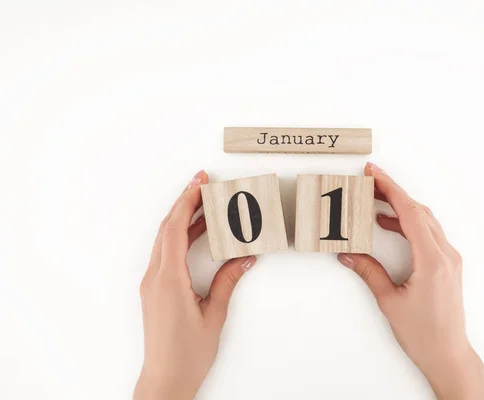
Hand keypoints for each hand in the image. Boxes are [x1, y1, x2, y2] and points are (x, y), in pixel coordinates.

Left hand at [134, 170, 256, 399]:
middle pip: (166, 228)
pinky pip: (166, 253)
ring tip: (205, 203)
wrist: (165, 378)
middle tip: (204, 183)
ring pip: (165, 239)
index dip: (186, 201)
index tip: (200, 182)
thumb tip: (245, 258)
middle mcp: (155, 277)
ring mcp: (152, 283)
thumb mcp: (214, 315)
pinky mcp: (155, 289)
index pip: (174, 229)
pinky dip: (181, 237)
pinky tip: (198, 233)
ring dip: (183, 218)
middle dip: (184, 202)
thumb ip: (228, 281)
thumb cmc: (187, 354)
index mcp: (168, 280)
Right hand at [337, 162, 483, 399]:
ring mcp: (449, 259)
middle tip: (369, 181)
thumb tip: (347, 253)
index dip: (390, 189)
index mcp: (433, 260)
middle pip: (419, 211)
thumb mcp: (390, 301)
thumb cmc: (424, 334)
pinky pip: (429, 234)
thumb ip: (368, 272)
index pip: (410, 213)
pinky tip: (390, 225)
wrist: (449, 354)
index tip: (374, 173)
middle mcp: (446, 254)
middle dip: (393, 192)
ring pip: (425, 221)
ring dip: (401, 207)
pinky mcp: (447, 264)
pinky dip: (409, 223)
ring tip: (375, 202)